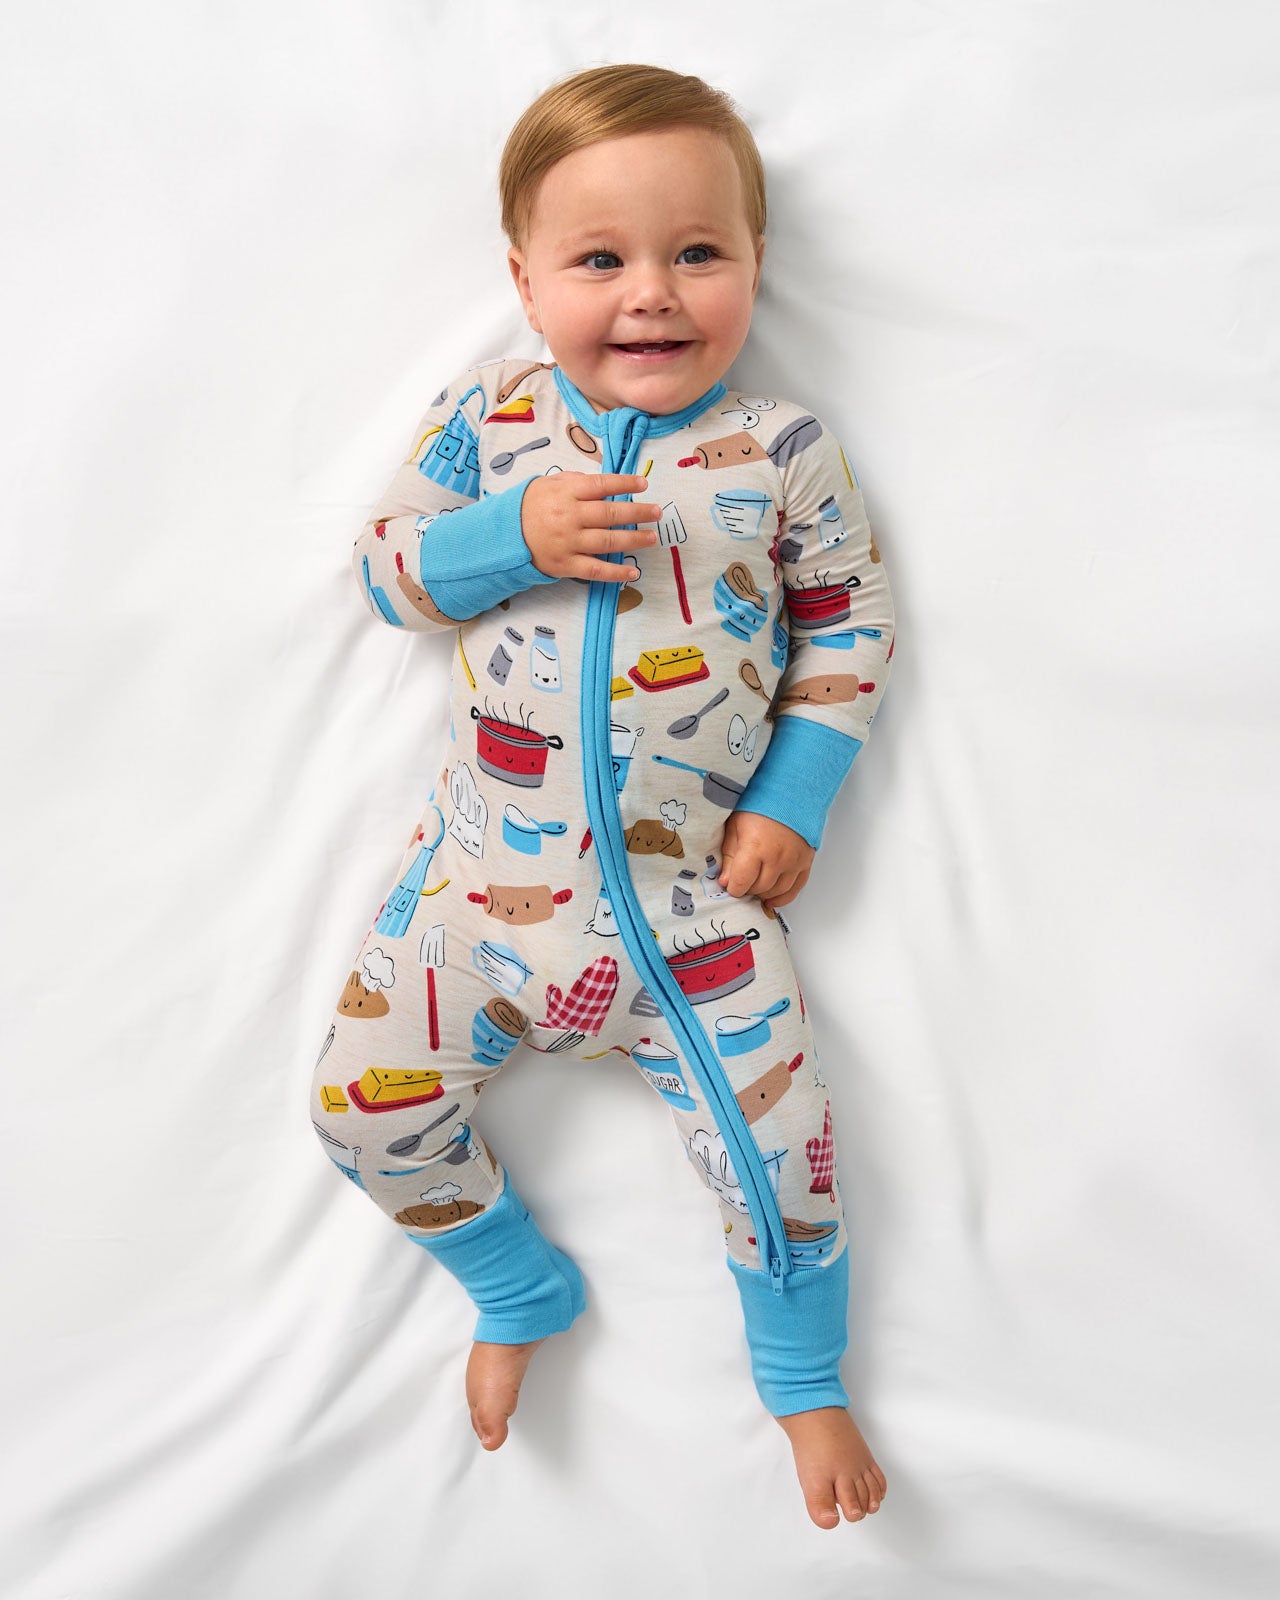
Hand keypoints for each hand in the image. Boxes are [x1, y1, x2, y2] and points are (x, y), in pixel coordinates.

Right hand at [521, 473, 661, 583]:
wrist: (503, 536)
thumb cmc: (529, 506)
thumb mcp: (547, 484)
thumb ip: (576, 481)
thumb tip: (604, 481)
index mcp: (566, 493)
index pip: (602, 485)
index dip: (625, 484)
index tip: (644, 484)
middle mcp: (569, 517)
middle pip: (610, 514)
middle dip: (638, 513)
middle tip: (657, 513)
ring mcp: (568, 543)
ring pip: (608, 541)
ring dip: (634, 540)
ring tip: (652, 537)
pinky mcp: (566, 565)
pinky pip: (596, 570)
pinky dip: (616, 573)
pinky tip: (633, 572)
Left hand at [718, 810, 815, 910]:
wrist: (790, 792)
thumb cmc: (760, 805)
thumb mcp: (735, 826)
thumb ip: (729, 856)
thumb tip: (725, 881)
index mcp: (755, 848)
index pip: (741, 883)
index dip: (733, 887)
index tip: (731, 883)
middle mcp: (777, 858)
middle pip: (759, 889)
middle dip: (747, 889)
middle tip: (742, 881)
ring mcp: (794, 861)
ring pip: (776, 892)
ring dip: (764, 893)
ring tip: (756, 885)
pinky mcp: (805, 862)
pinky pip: (795, 889)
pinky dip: (783, 897)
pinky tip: (772, 899)